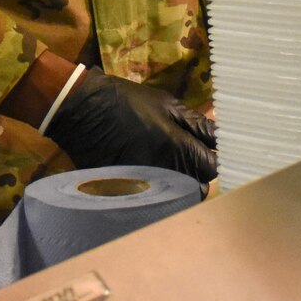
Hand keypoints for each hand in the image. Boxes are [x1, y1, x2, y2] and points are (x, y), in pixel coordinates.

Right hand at [46, 70, 216, 182]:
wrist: (81, 109)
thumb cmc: (126, 101)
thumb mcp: (166, 103)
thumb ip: (196, 124)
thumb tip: (219, 137)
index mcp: (177, 148)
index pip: (212, 169)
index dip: (213, 160)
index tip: (207, 152)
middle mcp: (164, 172)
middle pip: (197, 189)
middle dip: (198, 177)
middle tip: (189, 160)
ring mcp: (144, 185)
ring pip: (176, 197)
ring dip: (180, 186)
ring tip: (170, 168)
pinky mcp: (126, 192)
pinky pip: (153, 200)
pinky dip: (157, 192)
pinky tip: (151, 176)